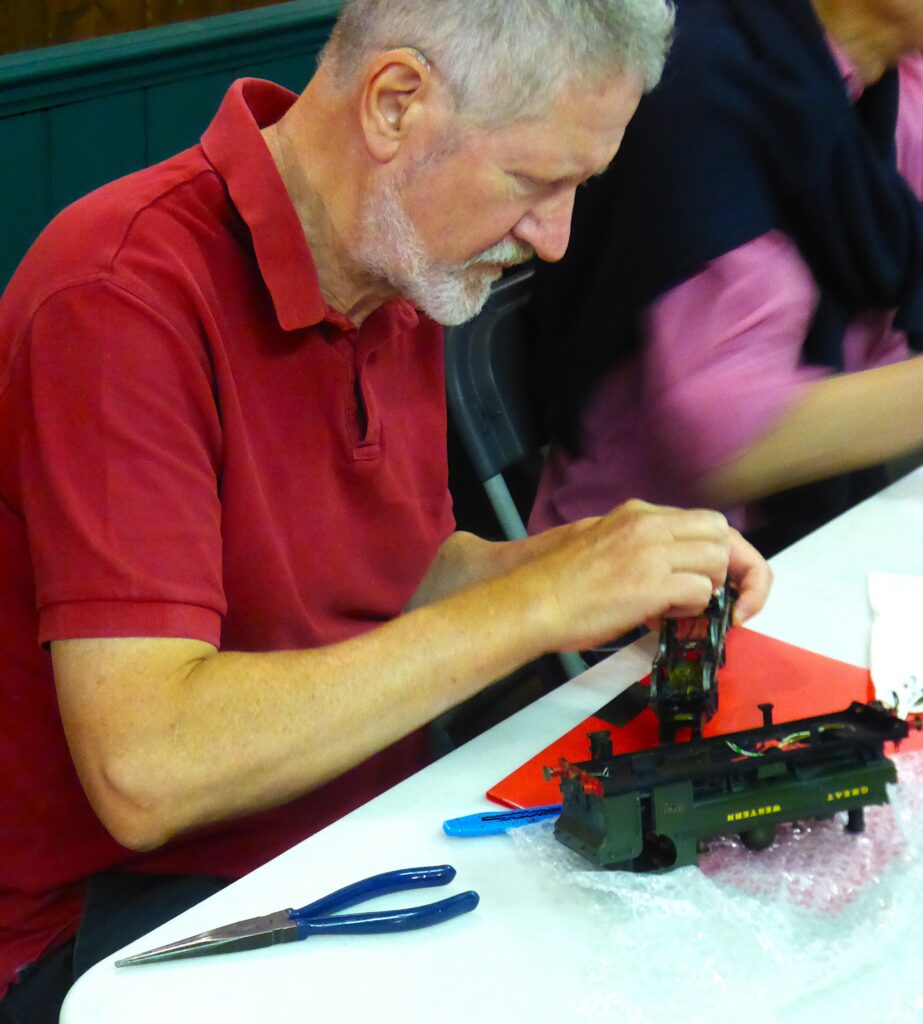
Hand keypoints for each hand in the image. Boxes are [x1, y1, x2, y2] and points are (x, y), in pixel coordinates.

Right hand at [515, 500, 770, 652]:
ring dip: (708, 591)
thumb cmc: (560, 583)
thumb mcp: (605, 544)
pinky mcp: (651, 583)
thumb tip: (674, 572)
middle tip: (721, 599)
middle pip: (721, 533)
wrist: (533, 602)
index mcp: (638, 513)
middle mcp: (648, 523)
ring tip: (677, 609)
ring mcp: (651, 551)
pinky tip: (663, 617)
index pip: (704, 521)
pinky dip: (693, 610)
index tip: (722, 581)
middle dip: (733, 568)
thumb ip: (642, 547)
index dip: (722, 552)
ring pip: (717, 561)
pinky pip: (702, 592)